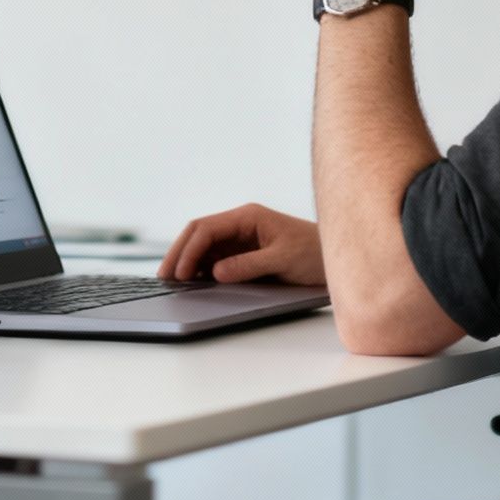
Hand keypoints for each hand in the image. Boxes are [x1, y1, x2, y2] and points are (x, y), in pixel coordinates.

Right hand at [156, 204, 325, 285]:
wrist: (335, 259)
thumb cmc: (313, 254)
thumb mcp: (283, 260)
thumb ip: (249, 265)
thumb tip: (216, 272)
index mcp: (248, 217)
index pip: (206, 228)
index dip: (189, 250)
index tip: (180, 273)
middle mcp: (240, 224)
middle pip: (198, 234)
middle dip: (179, 254)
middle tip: (164, 278)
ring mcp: (239, 239)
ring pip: (202, 246)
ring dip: (186, 262)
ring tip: (172, 283)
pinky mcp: (242, 253)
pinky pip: (213, 259)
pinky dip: (199, 269)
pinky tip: (191, 283)